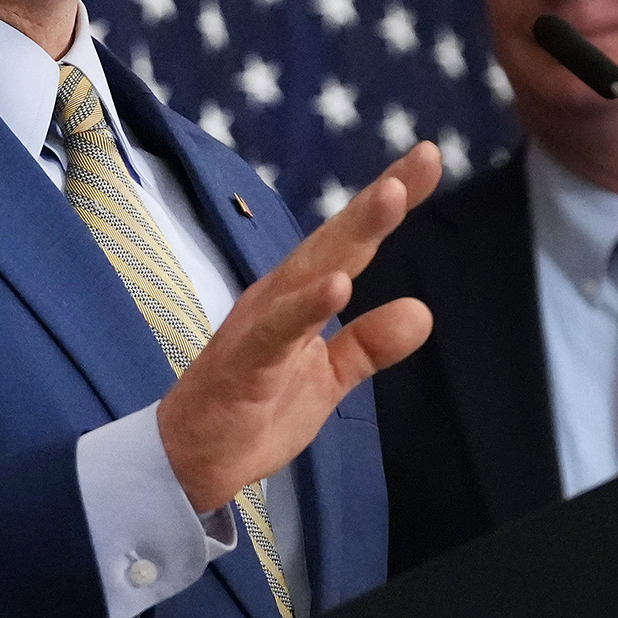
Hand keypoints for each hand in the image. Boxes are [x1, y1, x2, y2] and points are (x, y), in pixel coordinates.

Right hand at [157, 144, 439, 514]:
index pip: (351, 242)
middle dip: (378, 200)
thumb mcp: (328, 378)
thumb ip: (369, 344)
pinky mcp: (246, 363)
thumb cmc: (255, 409)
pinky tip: (338, 285)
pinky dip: (306, 306)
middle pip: (336, 241)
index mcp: (299, 295)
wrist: (190, 459)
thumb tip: (422, 311)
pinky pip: (278, 330)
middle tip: (422, 158)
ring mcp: (260, 325)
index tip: (428, 158)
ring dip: (351, 232)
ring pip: (310, 270)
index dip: (389, 202)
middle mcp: (279, 296)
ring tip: (392, 197)